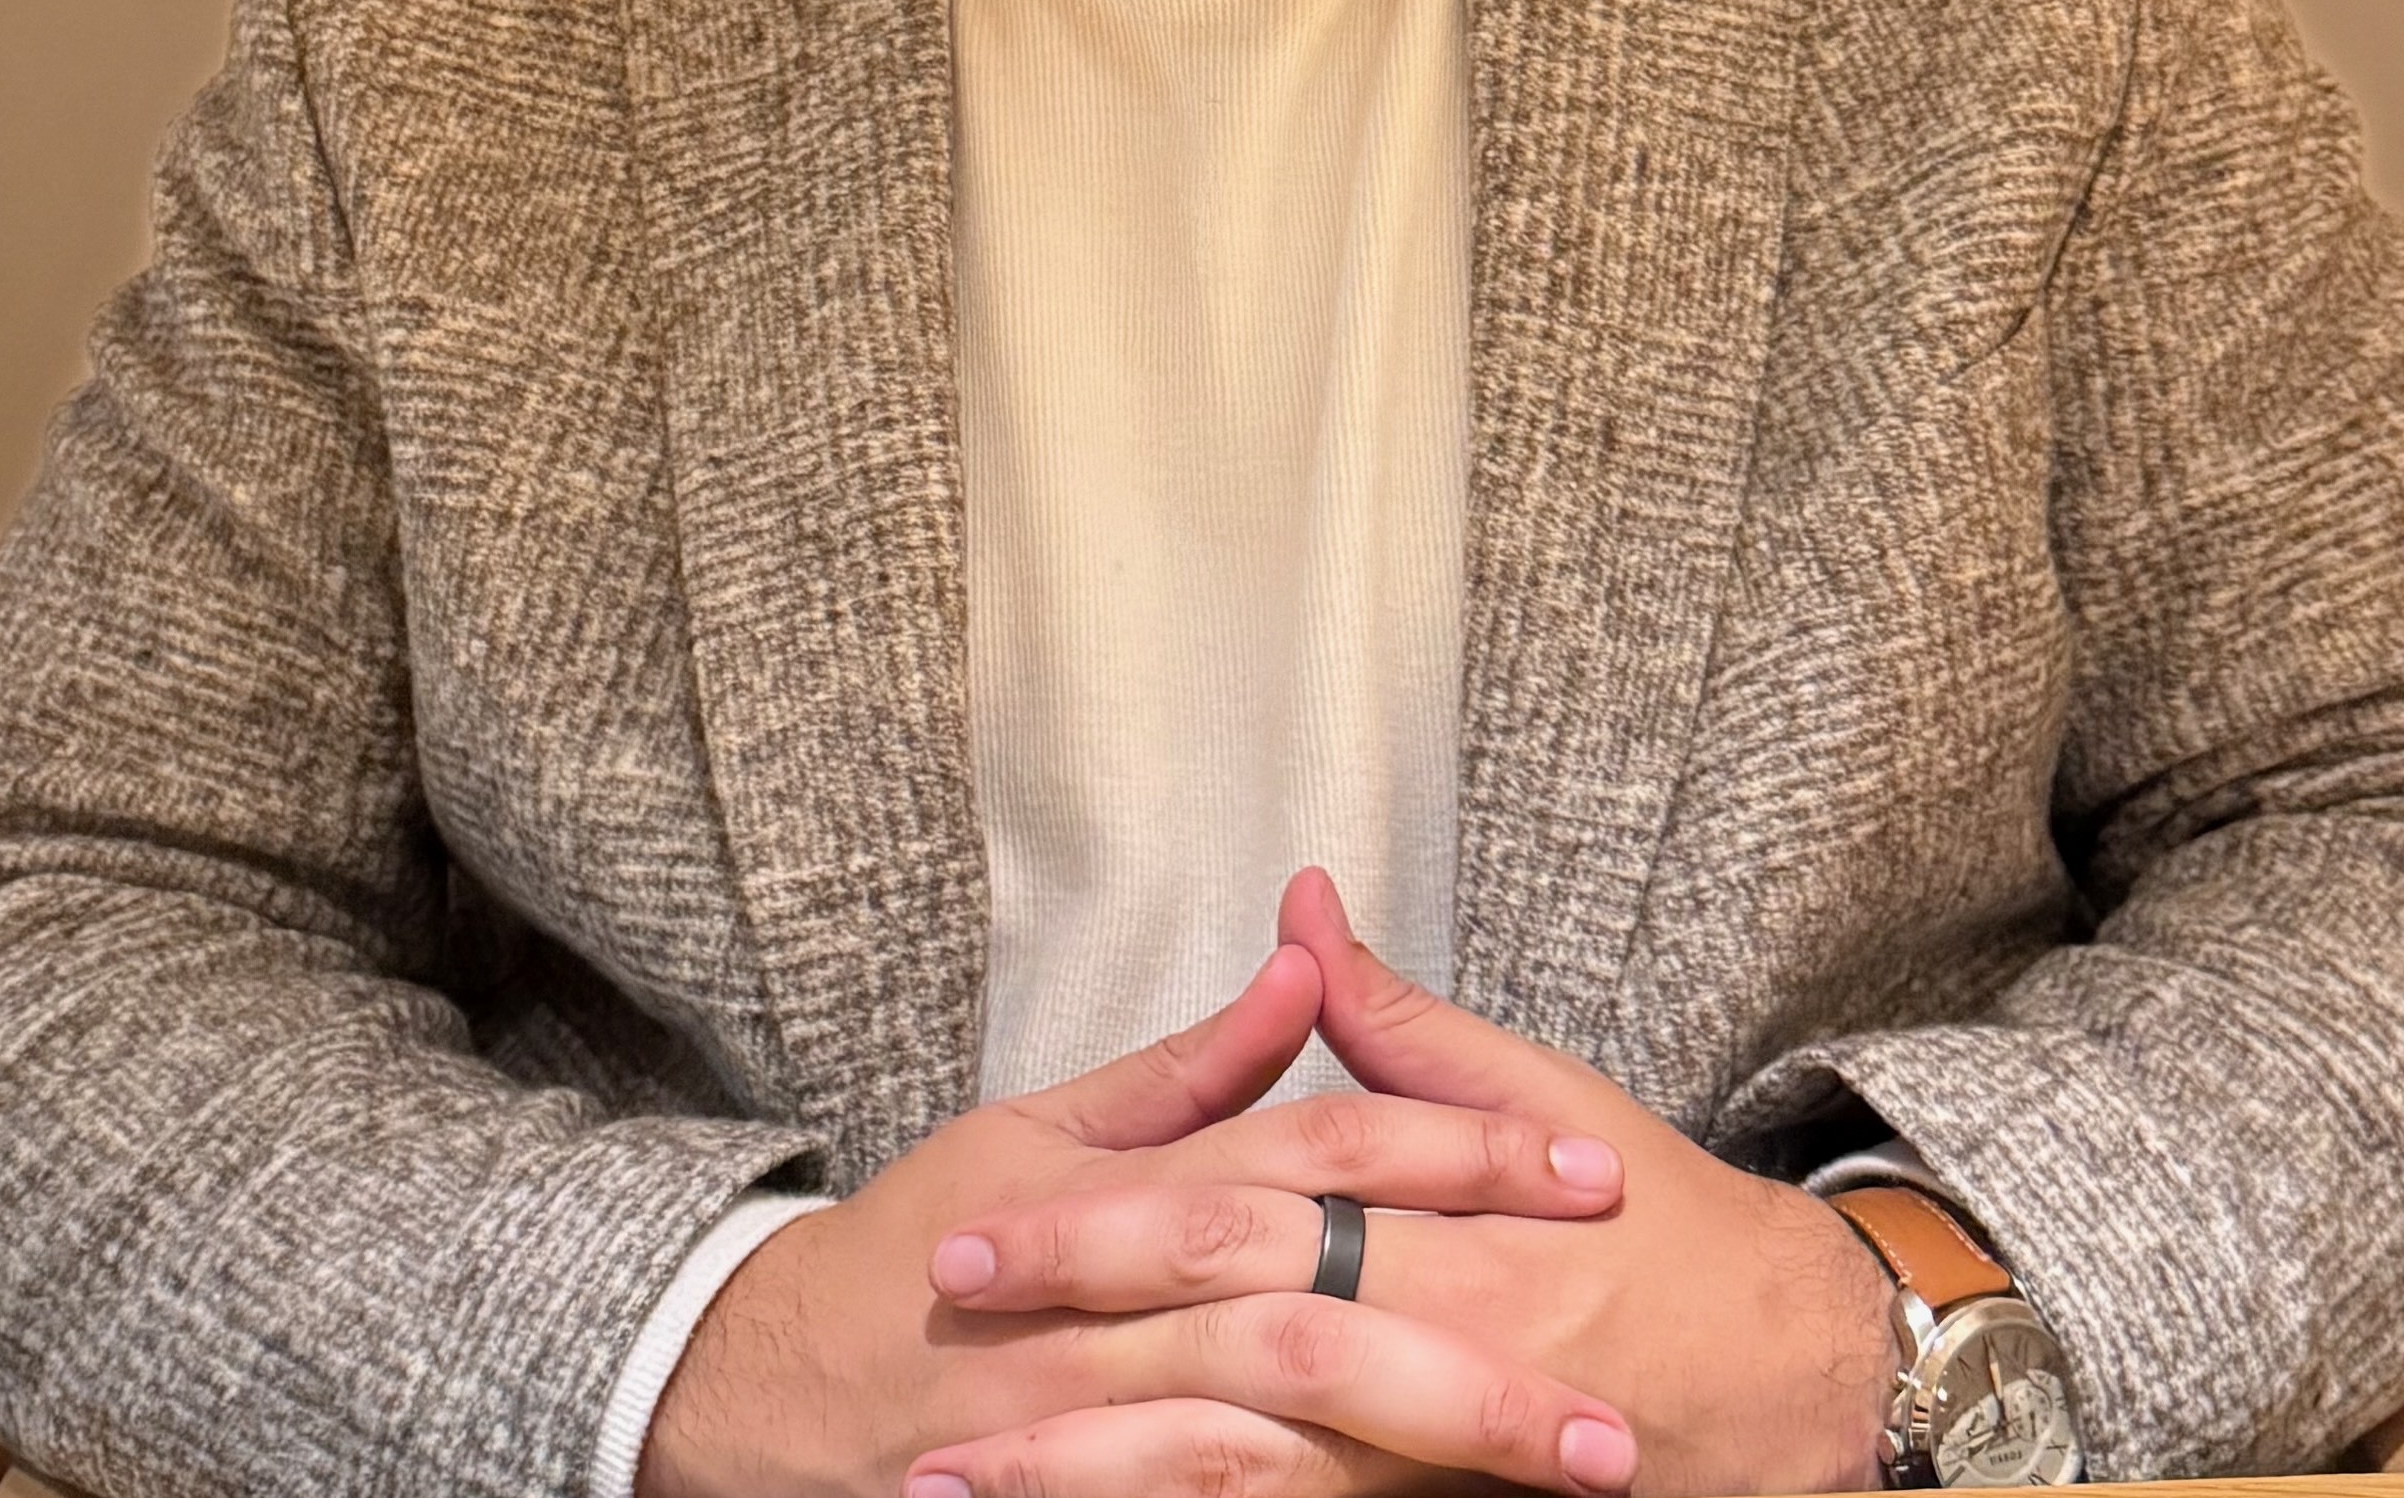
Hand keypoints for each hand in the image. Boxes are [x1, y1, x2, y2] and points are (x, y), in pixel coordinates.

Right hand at [642, 939, 1644, 1497]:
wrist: (780, 1381)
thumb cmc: (927, 1237)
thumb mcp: (1049, 1125)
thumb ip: (1195, 1067)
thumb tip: (1303, 958)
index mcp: (1142, 1188)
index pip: (1330, 1152)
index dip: (1462, 1154)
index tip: (1598, 1174)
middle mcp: (1133, 1305)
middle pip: (1331, 1322)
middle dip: (1482, 1369)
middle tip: (1623, 1411)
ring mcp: (1106, 1419)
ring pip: (1286, 1446)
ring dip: (1429, 1469)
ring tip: (1571, 1486)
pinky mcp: (1087, 1495)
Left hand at [915, 874, 1891, 1497]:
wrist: (1795, 1379)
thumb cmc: (1660, 1230)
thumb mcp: (1543, 1103)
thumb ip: (1402, 1028)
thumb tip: (1303, 911)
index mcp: (1444, 1220)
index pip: (1237, 1210)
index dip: (1095, 1224)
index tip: (967, 1231)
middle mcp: (1435, 1336)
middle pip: (1222, 1346)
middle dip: (1066, 1369)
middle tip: (930, 1381)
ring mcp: (1432, 1455)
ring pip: (1242, 1478)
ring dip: (1093, 1484)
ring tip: (955, 1493)